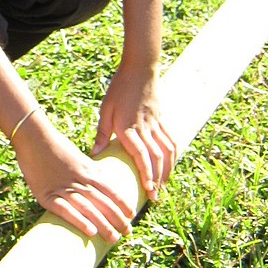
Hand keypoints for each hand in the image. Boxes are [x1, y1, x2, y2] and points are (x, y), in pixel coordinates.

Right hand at [12, 114, 134, 241]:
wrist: (33, 136)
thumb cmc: (54, 146)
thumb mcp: (77, 156)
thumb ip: (89, 169)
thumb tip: (101, 180)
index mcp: (88, 170)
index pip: (110, 190)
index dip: (123, 204)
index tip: (132, 216)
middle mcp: (79, 180)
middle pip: (103, 202)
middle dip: (117, 219)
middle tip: (128, 233)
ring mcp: (63, 187)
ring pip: (88, 208)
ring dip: (103, 224)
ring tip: (114, 238)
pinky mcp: (47, 194)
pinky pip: (66, 210)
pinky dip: (79, 220)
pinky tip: (90, 232)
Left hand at [93, 65, 175, 200]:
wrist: (140, 70)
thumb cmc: (119, 90)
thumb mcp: (106, 110)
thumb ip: (103, 133)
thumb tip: (94, 154)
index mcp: (128, 127)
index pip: (140, 156)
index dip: (146, 174)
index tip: (148, 191)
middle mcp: (145, 128)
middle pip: (156, 158)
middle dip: (158, 179)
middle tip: (156, 197)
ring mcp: (156, 124)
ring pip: (167, 151)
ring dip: (167, 170)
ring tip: (163, 186)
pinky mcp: (162, 120)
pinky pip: (171, 141)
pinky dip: (173, 155)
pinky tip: (171, 165)